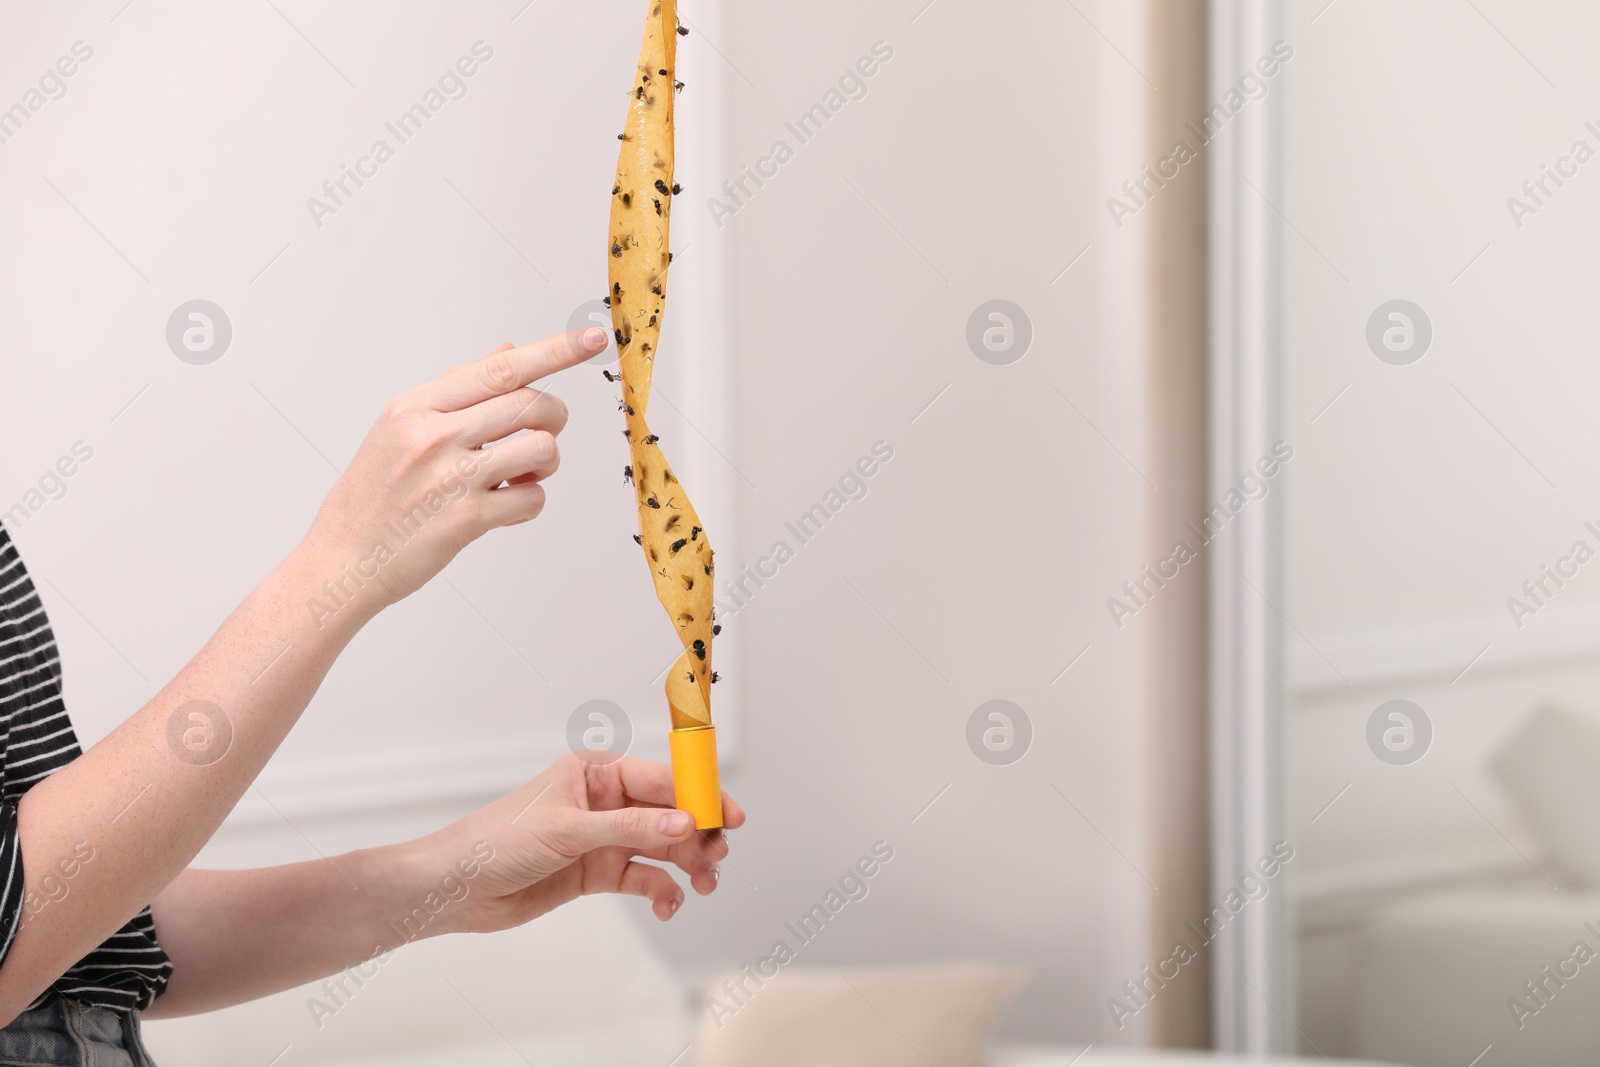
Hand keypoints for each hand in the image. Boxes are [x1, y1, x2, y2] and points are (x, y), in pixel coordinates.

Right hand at [299, 328, 607, 611]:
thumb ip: (456, 390)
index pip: (500, 367)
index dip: (555, 350)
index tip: (594, 337)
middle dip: (552, 419)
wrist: (342, 560)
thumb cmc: (374, 494)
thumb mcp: (400, 428)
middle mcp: (433, 434)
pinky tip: (504, 507)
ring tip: (519, 475)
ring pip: (542, 447)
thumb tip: (506, 349)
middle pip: (532, 403)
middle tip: (535, 438)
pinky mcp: (465, 520)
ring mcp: (450, 477)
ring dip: (545, 463)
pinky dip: (529, 504)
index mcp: (416, 405)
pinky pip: (533, 500)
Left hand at [416, 755, 745, 928]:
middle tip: (718, 857)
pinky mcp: (596, 873)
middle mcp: (603, 802)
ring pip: (660, 848)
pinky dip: (661, 891)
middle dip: (697, 835)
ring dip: (685, 866)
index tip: (728, 816)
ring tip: (703, 885)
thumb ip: (630, 828)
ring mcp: (601, 839)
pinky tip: (667, 904)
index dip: (698, 796)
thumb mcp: (568, 830)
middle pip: (668, 815)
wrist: (456, 888)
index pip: (660, 779)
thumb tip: (684, 822)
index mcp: (595, 773)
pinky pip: (642, 878)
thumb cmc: (496, 841)